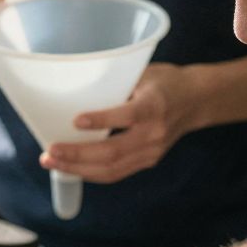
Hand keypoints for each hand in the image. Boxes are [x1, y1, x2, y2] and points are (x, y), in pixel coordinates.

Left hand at [43, 62, 195, 184]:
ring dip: (78, 169)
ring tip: (52, 162)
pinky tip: (71, 167)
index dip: (100, 120)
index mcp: (154, 106)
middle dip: (77, 155)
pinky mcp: (148, 161)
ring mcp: (152, 152)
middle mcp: (154, 133)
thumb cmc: (165, 82)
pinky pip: (116, 172)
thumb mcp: (143, 74)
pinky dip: (91, 172)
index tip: (75, 120)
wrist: (197, 100)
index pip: (126, 116)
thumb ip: (117, 86)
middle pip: (112, 152)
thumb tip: (75, 94)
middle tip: (49, 151)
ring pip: (111, 169)